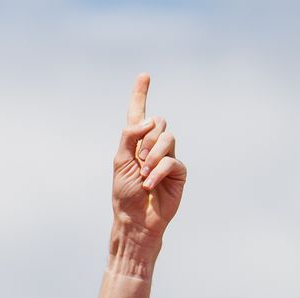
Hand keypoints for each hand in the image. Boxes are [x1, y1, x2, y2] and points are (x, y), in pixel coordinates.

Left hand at [113, 73, 185, 244]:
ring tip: (144, 175)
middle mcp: (152, 146)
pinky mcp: (178, 172)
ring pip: (167, 138)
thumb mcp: (120, 162)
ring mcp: (167, 157)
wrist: (135, 220)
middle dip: (147, 140)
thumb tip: (148, 119)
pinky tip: (150, 184)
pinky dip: (158, 171)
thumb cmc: (124, 194)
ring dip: (152, 156)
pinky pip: (172, 160)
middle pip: (158, 122)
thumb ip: (129, 136)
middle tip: (139, 162)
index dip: (141, 94)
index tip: (144, 75)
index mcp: (134, 143)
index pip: (138, 114)